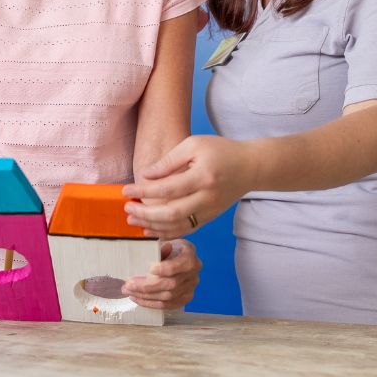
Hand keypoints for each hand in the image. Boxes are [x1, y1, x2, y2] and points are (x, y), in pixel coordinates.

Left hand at [122, 135, 257, 238]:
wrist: (251, 167)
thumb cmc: (221, 150)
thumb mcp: (194, 144)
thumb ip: (169, 161)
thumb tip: (145, 175)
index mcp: (203, 177)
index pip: (167, 188)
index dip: (144, 191)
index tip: (125, 190)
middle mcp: (207, 198)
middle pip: (171, 214)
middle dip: (145, 214)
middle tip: (126, 208)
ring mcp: (209, 211)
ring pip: (177, 227)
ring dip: (152, 226)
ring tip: (133, 220)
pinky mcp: (210, 218)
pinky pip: (186, 230)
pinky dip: (166, 232)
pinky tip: (150, 229)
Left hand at [122, 239, 200, 309]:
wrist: (180, 258)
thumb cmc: (170, 249)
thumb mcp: (166, 242)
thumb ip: (158, 246)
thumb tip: (150, 241)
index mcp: (190, 258)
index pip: (180, 265)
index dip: (165, 269)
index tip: (149, 269)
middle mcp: (193, 275)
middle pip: (171, 284)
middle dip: (147, 286)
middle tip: (129, 284)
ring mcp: (190, 289)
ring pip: (167, 297)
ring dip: (145, 296)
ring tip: (129, 291)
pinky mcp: (184, 299)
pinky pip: (166, 305)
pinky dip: (150, 303)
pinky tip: (138, 298)